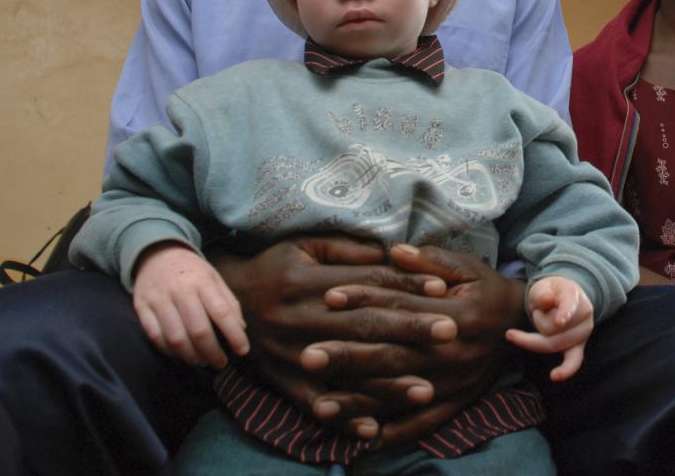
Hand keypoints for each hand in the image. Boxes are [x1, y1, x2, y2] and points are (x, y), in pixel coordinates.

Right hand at [132, 242, 248, 368]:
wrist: (155, 253)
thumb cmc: (191, 270)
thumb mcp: (215, 278)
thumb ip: (228, 302)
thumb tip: (241, 329)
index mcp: (203, 281)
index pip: (221, 312)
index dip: (234, 335)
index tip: (243, 350)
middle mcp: (180, 291)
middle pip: (198, 330)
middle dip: (212, 352)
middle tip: (220, 363)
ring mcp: (158, 300)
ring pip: (175, 338)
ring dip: (191, 356)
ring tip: (202, 361)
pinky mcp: (141, 308)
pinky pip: (155, 337)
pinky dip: (169, 351)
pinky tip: (180, 353)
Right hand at [211, 235, 456, 436]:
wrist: (223, 304)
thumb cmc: (274, 267)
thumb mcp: (303, 245)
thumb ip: (346, 248)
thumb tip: (390, 251)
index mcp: (307, 280)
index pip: (366, 282)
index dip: (404, 284)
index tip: (441, 288)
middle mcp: (300, 318)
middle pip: (364, 325)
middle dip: (409, 330)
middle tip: (450, 332)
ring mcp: (291, 353)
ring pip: (345, 370)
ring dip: (386, 383)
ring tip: (425, 389)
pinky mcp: (283, 380)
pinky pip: (316, 403)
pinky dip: (345, 418)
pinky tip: (375, 429)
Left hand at [291, 243, 524, 446]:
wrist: (523, 324)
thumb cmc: (487, 290)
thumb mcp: (467, 267)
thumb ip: (430, 261)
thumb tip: (393, 250)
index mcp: (457, 313)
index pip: (401, 306)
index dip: (365, 299)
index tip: (328, 297)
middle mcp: (453, 351)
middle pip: (392, 354)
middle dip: (348, 357)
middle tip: (308, 357)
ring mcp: (454, 382)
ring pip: (400, 394)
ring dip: (359, 402)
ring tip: (320, 406)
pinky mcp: (456, 403)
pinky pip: (422, 423)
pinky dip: (393, 432)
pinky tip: (361, 437)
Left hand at [505, 276, 593, 381]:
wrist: (565, 297)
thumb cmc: (551, 292)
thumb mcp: (543, 286)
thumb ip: (542, 293)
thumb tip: (547, 301)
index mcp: (575, 295)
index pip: (570, 305)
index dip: (564, 313)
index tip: (559, 322)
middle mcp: (585, 314)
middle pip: (552, 328)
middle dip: (539, 320)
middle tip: (541, 310)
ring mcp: (583, 333)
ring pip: (553, 344)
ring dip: (541, 334)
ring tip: (546, 321)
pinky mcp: (578, 347)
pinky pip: (573, 361)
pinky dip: (565, 370)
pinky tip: (555, 376)